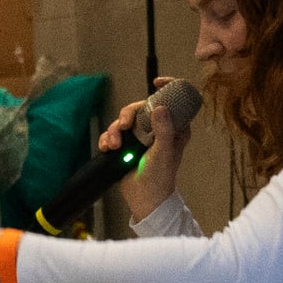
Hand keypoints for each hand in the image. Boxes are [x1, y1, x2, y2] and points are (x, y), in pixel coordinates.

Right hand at [100, 77, 192, 220]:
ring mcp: (140, 137)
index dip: (167, 88)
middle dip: (128, 114)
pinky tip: (108, 148)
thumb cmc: (161, 178)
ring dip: (114, 130)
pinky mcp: (126, 146)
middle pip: (140, 108)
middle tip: (123, 126)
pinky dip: (108, 139)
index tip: (156, 83)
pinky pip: (113, 134)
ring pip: (124, 120)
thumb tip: (159, 107)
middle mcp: (156, 129)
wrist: (145, 199)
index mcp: (173, 128)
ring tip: (113, 146)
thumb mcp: (164, 152)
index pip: (173, 101)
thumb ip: (164, 130)